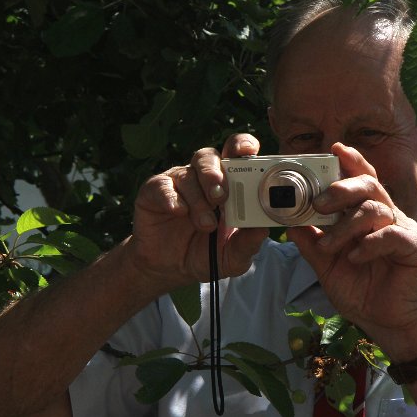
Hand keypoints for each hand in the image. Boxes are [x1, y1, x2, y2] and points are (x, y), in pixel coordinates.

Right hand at [123, 133, 268, 291]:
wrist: (169, 269)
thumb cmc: (206, 255)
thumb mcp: (232, 257)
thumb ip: (247, 243)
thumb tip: (263, 229)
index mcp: (228, 184)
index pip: (236, 154)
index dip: (243, 146)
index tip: (249, 152)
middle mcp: (203, 177)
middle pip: (210, 156)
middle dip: (216, 173)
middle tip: (221, 196)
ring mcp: (178, 182)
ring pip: (188, 174)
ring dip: (198, 198)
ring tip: (206, 223)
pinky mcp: (154, 191)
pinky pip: (162, 186)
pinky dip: (171, 198)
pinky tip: (178, 212)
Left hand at [287, 143, 416, 359]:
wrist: (389, 324)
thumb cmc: (363, 291)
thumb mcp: (328, 267)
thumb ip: (311, 243)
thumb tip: (288, 223)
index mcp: (367, 216)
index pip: (361, 179)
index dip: (350, 162)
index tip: (333, 148)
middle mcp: (387, 216)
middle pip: (370, 185)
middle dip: (342, 188)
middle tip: (319, 202)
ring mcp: (403, 230)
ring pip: (376, 209)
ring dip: (347, 225)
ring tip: (330, 246)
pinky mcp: (415, 248)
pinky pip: (392, 235)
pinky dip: (369, 243)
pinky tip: (356, 256)